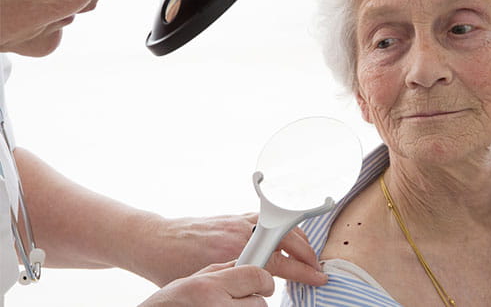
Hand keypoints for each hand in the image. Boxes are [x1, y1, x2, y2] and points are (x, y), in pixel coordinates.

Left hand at [129, 213, 326, 286]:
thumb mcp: (208, 283)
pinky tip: (283, 237)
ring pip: (278, 225)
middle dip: (307, 252)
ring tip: (305, 253)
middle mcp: (240, 233)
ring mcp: (237, 222)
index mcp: (236, 253)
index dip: (304, 272)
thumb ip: (237, 281)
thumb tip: (258, 291)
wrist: (154, 242)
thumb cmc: (172, 267)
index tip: (319, 277)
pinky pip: (263, 218)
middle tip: (316, 266)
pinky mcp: (232, 216)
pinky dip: (278, 227)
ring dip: (296, 238)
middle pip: (286, 238)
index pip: (281, 263)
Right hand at [138, 261, 273, 306]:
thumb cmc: (167, 303)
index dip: (263, 279)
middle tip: (237, 299)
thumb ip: (222, 271)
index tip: (262, 282)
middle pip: (260, 302)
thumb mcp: (190, 280)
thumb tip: (247, 263)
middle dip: (253, 299)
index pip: (257, 276)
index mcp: (210, 288)